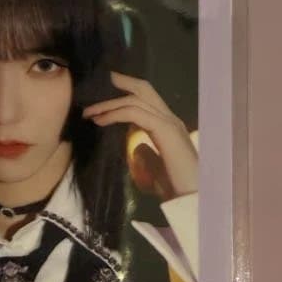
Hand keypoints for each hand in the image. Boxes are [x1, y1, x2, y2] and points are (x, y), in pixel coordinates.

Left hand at [82, 71, 197, 199]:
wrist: (192, 198)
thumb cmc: (175, 187)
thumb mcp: (155, 167)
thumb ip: (147, 154)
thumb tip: (136, 147)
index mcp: (168, 125)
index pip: (147, 98)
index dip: (126, 90)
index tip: (104, 90)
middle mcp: (170, 119)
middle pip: (144, 89)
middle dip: (119, 83)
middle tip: (95, 84)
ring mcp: (170, 122)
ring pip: (136, 99)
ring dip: (109, 103)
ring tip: (89, 111)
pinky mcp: (166, 131)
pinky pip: (136, 113)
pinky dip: (115, 114)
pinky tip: (100, 120)